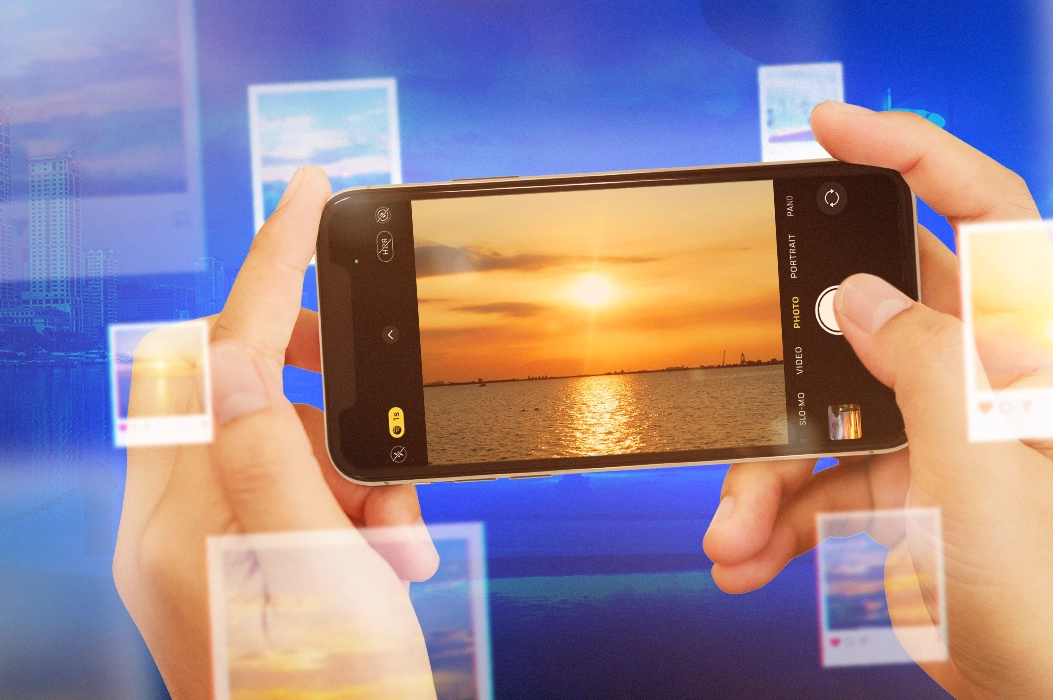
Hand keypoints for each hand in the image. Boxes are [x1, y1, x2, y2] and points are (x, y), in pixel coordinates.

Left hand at [113, 167, 439, 698]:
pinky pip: (303, 487)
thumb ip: (267, 458)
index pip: (219, 355)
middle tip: (382, 380)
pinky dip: (358, 500)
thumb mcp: (313, 567)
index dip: (271, 266)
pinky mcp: (251, 559)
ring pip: (288, 439)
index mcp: (178, 522)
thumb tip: (230, 358)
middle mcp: (181, 525)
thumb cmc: (332, 692)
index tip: (309, 191)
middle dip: (329, 384)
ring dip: (360, 464)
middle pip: (243, 386)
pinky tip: (388, 549)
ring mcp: (213, 544)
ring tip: (396, 530)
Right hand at [702, 104, 1052, 697]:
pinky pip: (812, 477)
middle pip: (866, 315)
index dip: (914, 154)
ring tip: (729, 528)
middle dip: (793, 347)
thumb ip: (922, 364)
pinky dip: (771, 514)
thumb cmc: (1049, 591)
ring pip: (820, 406)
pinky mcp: (891, 483)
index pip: (984, 216)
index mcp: (1027, 351)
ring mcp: (927, 430)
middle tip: (738, 332)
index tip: (831, 131)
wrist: (1041, 697)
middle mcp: (974, 376)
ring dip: (762, 469)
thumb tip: (858, 297)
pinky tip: (744, 554)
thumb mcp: (980, 467)